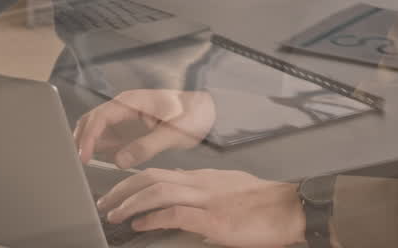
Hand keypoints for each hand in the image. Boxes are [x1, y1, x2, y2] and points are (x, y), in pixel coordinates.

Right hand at [74, 89, 215, 167]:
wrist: (206, 110)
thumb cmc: (193, 114)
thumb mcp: (174, 132)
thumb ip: (147, 146)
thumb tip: (119, 161)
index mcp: (132, 101)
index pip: (100, 117)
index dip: (88, 136)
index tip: (84, 156)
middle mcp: (123, 106)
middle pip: (91, 120)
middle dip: (80, 139)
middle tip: (78, 163)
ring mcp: (124, 116)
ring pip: (95, 128)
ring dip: (87, 143)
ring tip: (83, 164)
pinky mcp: (128, 127)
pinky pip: (107, 136)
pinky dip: (98, 147)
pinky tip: (98, 161)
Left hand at [97, 168, 304, 246]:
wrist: (292, 207)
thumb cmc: (266, 204)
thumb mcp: (231, 192)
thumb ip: (207, 195)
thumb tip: (189, 207)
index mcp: (204, 178)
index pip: (161, 173)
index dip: (134, 181)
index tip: (118, 190)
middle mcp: (201, 184)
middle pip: (152, 177)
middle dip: (123, 188)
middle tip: (105, 202)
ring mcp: (206, 200)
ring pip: (157, 191)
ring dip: (130, 202)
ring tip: (114, 214)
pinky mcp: (214, 220)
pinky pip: (175, 213)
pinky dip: (152, 218)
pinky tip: (139, 224)